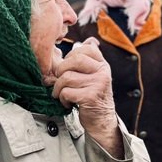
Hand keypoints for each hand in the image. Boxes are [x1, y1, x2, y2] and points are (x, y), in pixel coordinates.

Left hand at [51, 39, 121, 154]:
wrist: (101, 121)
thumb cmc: (93, 97)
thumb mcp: (93, 76)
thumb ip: (88, 60)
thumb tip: (87, 40)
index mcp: (103, 64)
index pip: (84, 48)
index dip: (70, 57)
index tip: (68, 68)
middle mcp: (103, 72)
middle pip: (73, 60)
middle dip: (60, 71)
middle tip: (59, 81)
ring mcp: (98, 84)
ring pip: (66, 78)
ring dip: (58, 88)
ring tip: (62, 94)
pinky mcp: (90, 97)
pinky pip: (66, 92)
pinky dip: (62, 99)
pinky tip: (68, 103)